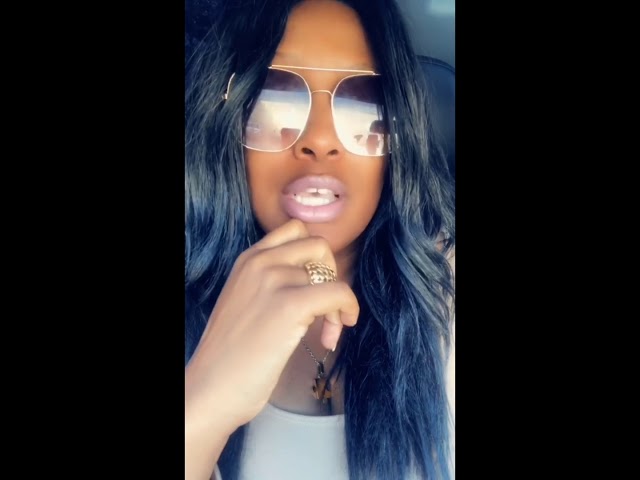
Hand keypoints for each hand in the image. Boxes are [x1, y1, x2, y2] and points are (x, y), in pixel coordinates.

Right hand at [185, 219, 358, 432]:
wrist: (211, 389)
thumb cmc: (229, 357)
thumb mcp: (245, 303)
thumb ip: (270, 284)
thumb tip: (313, 283)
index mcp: (247, 260)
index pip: (294, 231)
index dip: (314, 258)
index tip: (314, 287)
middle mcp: (259, 262)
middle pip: (318, 245)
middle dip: (330, 274)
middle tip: (325, 309)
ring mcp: (273, 281)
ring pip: (331, 275)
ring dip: (336, 305)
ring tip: (325, 334)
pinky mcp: (289, 305)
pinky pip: (338, 293)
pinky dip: (346, 310)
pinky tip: (332, 337)